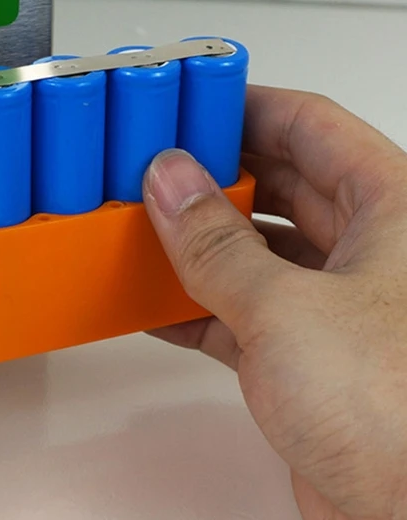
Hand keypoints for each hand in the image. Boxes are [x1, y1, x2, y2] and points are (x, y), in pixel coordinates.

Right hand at [143, 86, 406, 519]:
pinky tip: (153, 301)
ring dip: (195, 241)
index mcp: (392, 209)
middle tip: (148, 164)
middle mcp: (368, 251)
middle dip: (211, 174)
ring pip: (253, 248)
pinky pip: (239, 310)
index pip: (310, 125)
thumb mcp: (287, 309)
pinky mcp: (306, 359)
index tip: (187, 101)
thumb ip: (215, 243)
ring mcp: (335, 306)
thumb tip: (170, 182)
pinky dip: (194, 304)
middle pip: (276, 183)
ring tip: (140, 224)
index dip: (245, 106)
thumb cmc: (402, 418)